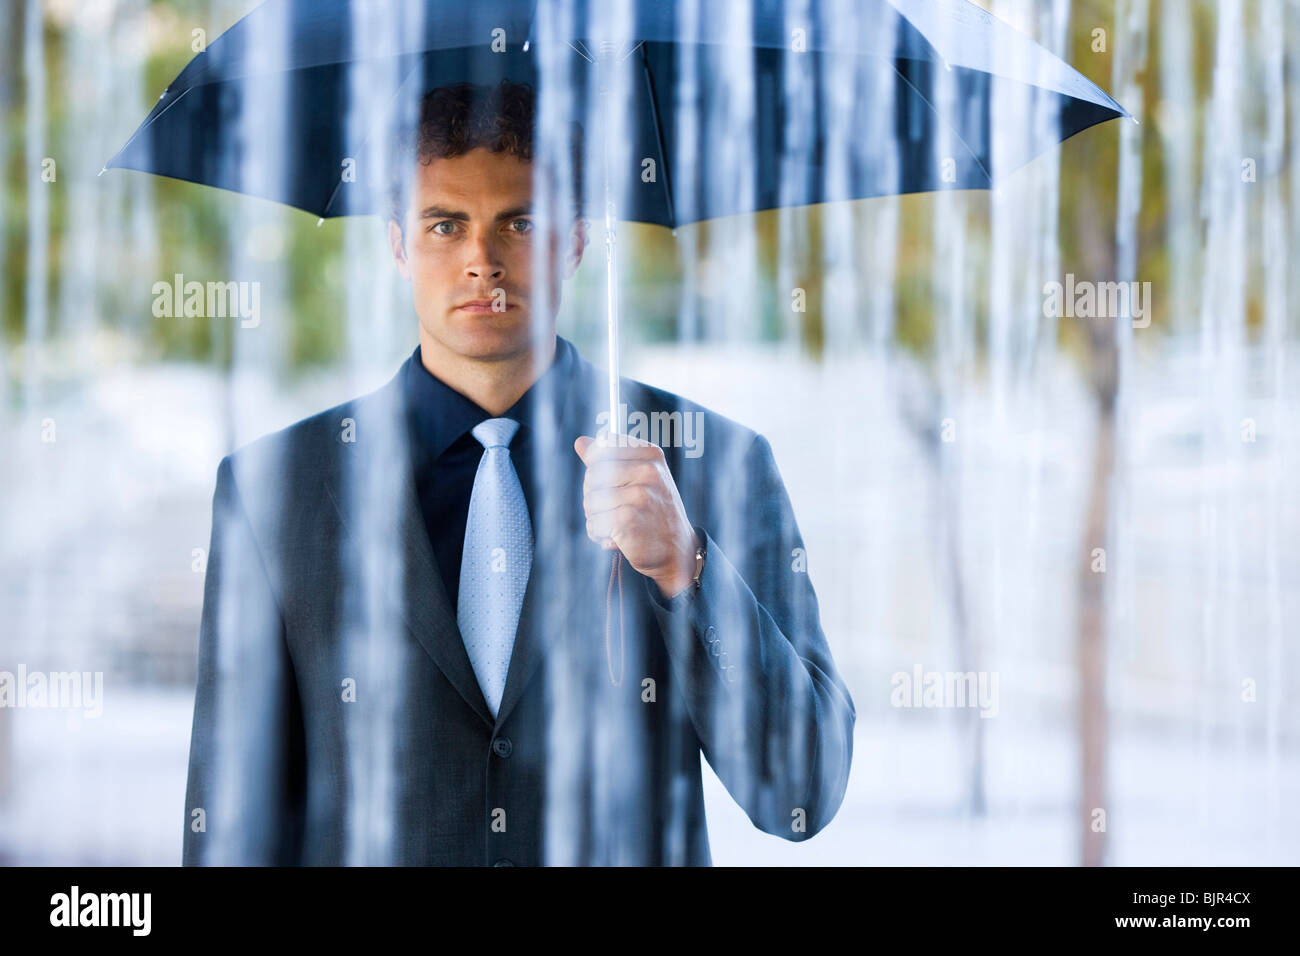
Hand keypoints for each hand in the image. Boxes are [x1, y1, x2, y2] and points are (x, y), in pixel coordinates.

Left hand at [574, 430, 700, 598]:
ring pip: (590, 501)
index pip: (603, 445)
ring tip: (616, 526)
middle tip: (613, 511)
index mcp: (651, 455)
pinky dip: (598, 534)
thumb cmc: (655, 513)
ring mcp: (639, 494)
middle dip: (594, 496)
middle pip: (593, 474)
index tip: (609, 483)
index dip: (596, 466)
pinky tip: (614, 539)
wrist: (677, 551)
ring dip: (596, 518)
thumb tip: (579, 442)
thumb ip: (610, 459)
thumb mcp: (641, 479)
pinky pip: (594, 523)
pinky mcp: (629, 518)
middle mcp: (649, 471)